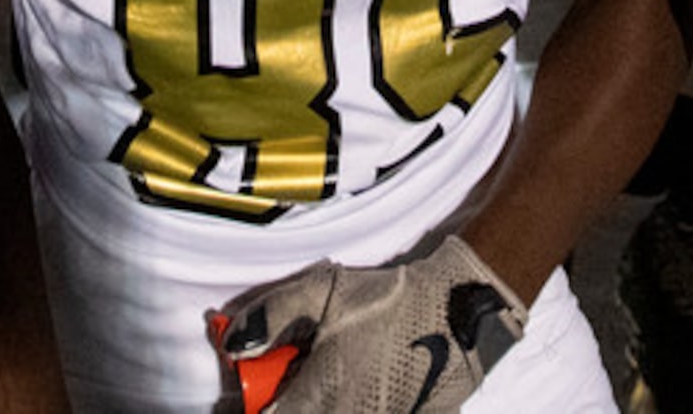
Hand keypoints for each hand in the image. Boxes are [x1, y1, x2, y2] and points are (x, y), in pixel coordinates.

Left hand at [210, 235, 525, 413]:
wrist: (461, 312)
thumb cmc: (392, 301)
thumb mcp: (324, 290)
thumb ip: (271, 315)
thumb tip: (231, 344)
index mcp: (319, 396)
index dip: (252, 410)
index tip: (246, 399)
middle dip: (284, 406)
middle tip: (289, 382)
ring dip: (315, 405)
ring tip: (328, 379)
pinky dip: (347, 403)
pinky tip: (359, 384)